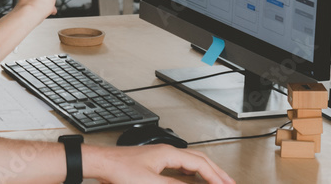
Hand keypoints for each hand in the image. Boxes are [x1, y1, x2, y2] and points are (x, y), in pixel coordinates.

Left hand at [88, 143, 233, 183]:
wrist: (101, 164)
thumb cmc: (119, 170)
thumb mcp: (152, 183)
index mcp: (168, 153)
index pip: (200, 164)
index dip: (216, 177)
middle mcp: (166, 151)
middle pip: (199, 159)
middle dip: (216, 171)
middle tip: (229, 181)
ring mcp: (159, 155)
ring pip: (190, 161)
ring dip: (204, 170)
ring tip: (215, 180)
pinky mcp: (152, 162)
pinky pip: (179, 165)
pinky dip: (191, 172)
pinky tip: (191, 178)